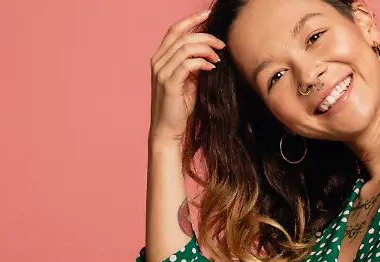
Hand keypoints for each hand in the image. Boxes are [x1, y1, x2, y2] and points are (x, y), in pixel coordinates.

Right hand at [148, 9, 224, 146]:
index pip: (174, 30)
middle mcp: (158, 62)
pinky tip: (212, 67)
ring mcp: (161, 72)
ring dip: (206, 49)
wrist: (168, 130)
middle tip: (222, 44)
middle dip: (205, 36)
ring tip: (218, 58)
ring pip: (185, 47)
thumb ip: (195, 65)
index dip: (191, 19)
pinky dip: (202, 62)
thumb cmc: (180, 107)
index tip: (207, 13)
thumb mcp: (189, 81)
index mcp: (161, 58)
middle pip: (182, 36)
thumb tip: (212, 52)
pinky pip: (187, 63)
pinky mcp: (169, 83)